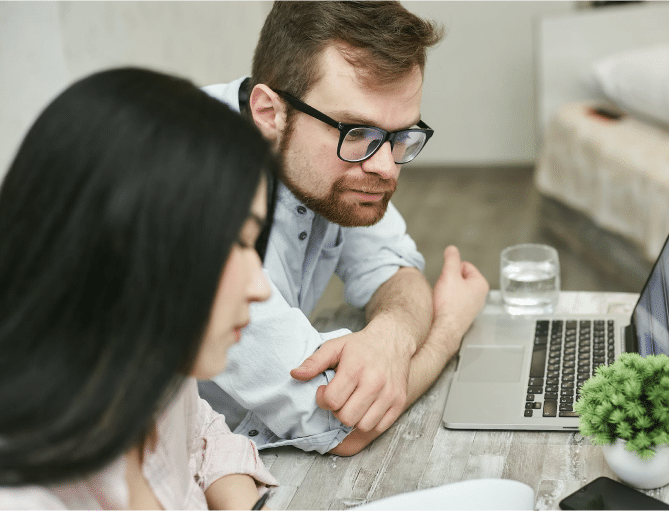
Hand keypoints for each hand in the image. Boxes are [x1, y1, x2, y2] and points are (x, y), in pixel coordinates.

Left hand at [290, 327, 409, 432]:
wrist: (392, 340)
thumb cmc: (360, 345)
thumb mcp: (335, 346)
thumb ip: (314, 362)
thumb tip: (295, 375)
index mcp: (355, 368)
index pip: (332, 401)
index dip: (323, 399)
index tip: (325, 390)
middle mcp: (374, 382)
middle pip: (346, 417)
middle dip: (337, 411)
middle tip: (339, 398)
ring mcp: (389, 394)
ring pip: (363, 425)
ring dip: (353, 418)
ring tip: (352, 402)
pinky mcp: (398, 402)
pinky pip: (379, 427)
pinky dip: (369, 421)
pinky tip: (364, 407)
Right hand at [432, 246, 488, 349]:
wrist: (443, 329)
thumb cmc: (449, 305)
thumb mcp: (449, 275)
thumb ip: (451, 259)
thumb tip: (452, 249)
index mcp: (481, 284)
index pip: (465, 265)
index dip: (452, 269)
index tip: (447, 279)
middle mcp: (480, 296)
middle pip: (460, 277)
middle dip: (449, 280)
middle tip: (444, 290)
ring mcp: (472, 306)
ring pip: (456, 289)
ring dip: (447, 291)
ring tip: (443, 299)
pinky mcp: (463, 315)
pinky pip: (453, 301)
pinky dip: (446, 302)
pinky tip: (443, 307)